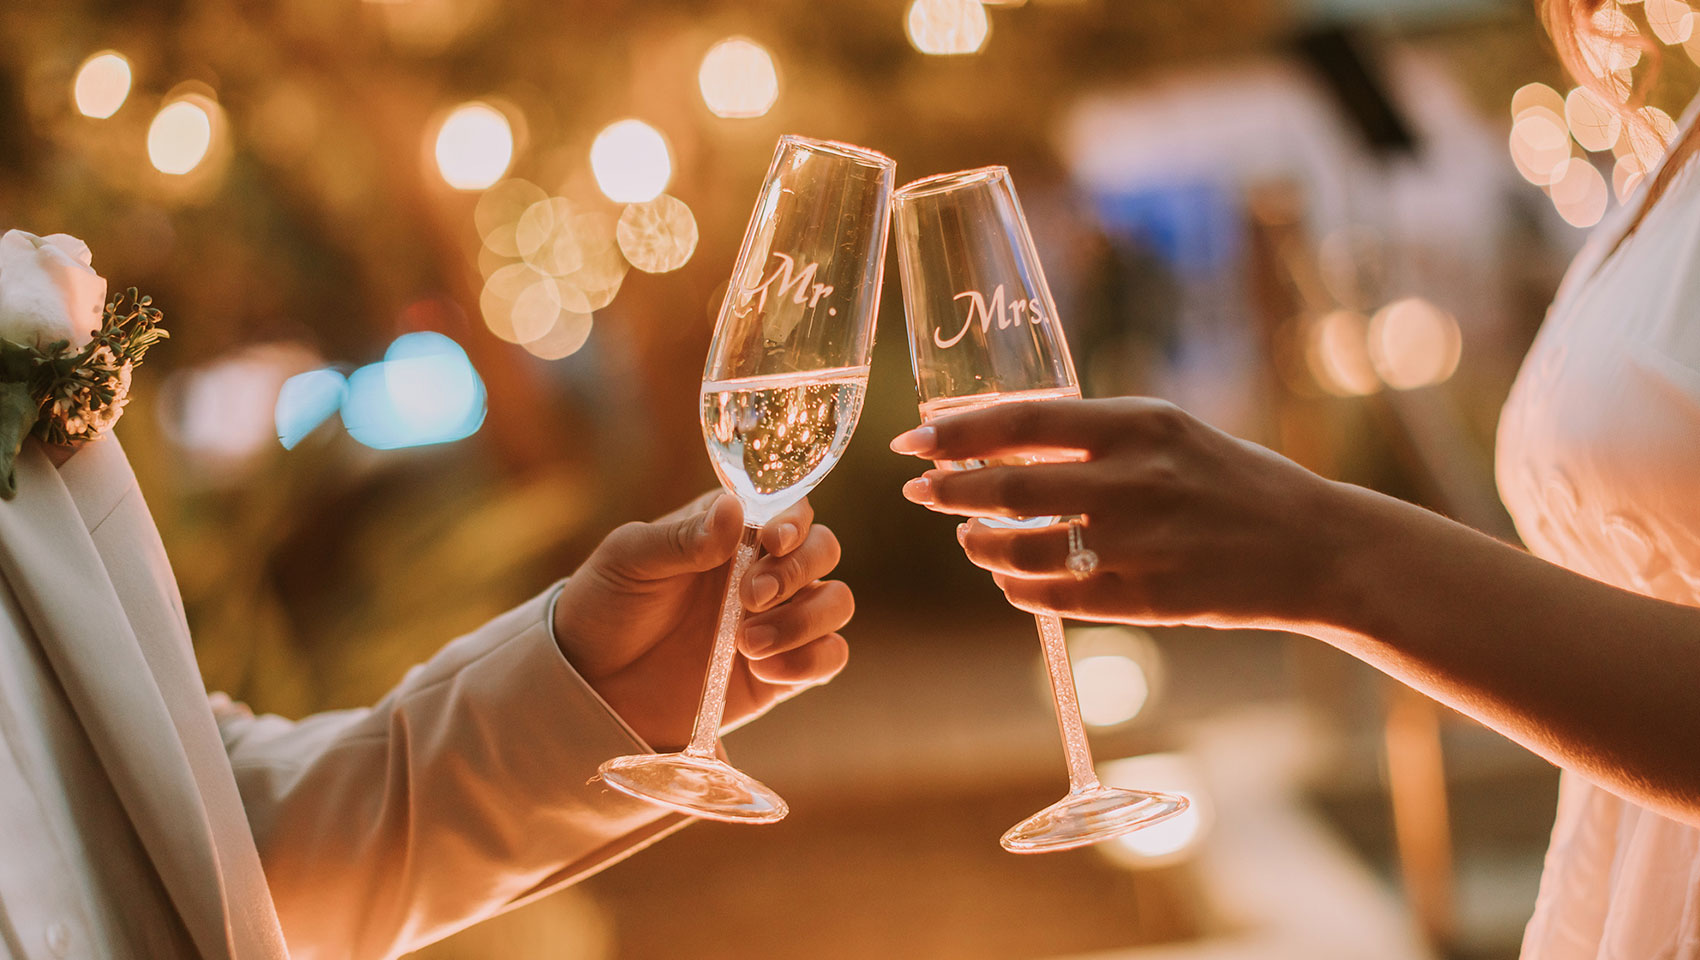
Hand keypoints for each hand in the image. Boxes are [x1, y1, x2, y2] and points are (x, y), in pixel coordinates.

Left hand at [552, 493, 852, 749]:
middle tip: (749, 598)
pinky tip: (764, 668)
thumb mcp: (630, 560)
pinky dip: (810, 660)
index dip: (793, 522)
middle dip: (798, 572)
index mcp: (733, 532)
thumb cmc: (607, 604)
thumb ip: (683, 537)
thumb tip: (733, 509)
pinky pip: (829, 657)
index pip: (791, 510)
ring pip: (836, 603)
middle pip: (824, 551)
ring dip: (805, 620)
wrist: (591, 683)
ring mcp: (778, 621)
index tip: (771, 541)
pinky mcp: (781, 671)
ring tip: (748, 644)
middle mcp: (765, 570)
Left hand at [890, 397, 1349, 630]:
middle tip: (920, 493)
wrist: (1317, 547)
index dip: (957, 433)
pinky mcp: (1148, 599)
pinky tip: (1009, 580)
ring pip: (1025, 550)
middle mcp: (1135, 481)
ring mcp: (1140, 544)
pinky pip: (1058, 597)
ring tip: (969, 538)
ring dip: (981, 545)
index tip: (911, 441)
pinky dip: (1020, 589)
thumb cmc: (1234, 481)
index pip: (1023, 422)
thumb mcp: (1171, 433)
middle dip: (950, 491)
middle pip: (1009, 488)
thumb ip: (1095, 436)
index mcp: (1139, 424)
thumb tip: (1003, 441)